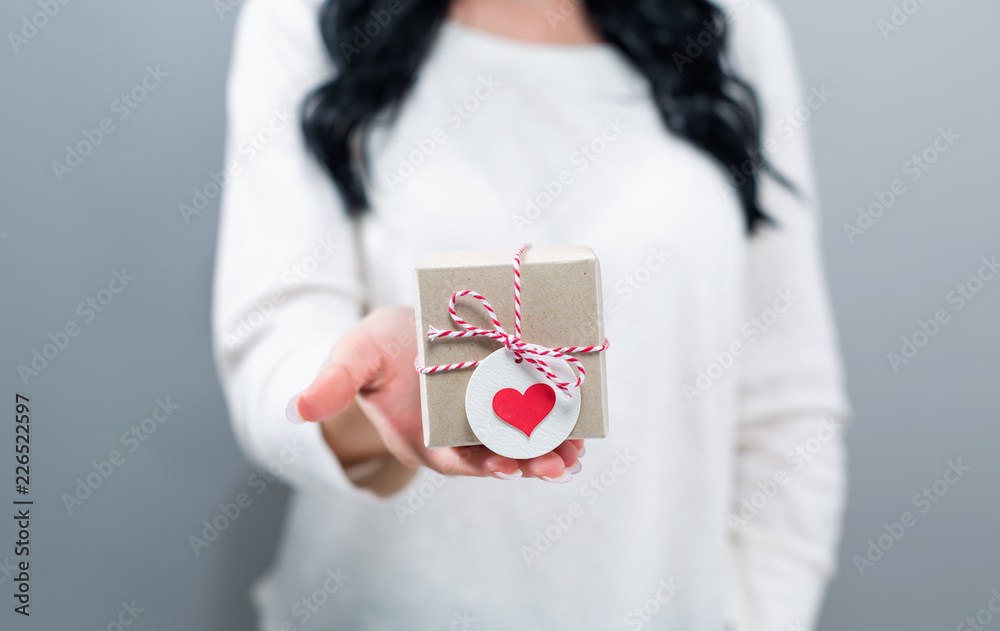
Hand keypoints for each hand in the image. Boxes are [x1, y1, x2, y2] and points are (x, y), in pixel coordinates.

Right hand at [289, 306, 583, 481]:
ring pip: (523, 441)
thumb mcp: (355, 355)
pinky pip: (537, 412)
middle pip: (497, 457)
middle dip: (528, 463)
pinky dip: (558, 418)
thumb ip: (333, 382)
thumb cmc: (377, 350)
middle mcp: (461, 435)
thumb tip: (298, 408)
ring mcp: (488, 417)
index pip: (452, 460)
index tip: (500, 467)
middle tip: (557, 465)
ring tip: (577, 454)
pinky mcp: (509, 394)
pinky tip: (583, 423)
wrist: (404, 334)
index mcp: (424, 435)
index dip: (475, 465)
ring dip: (551, 448)